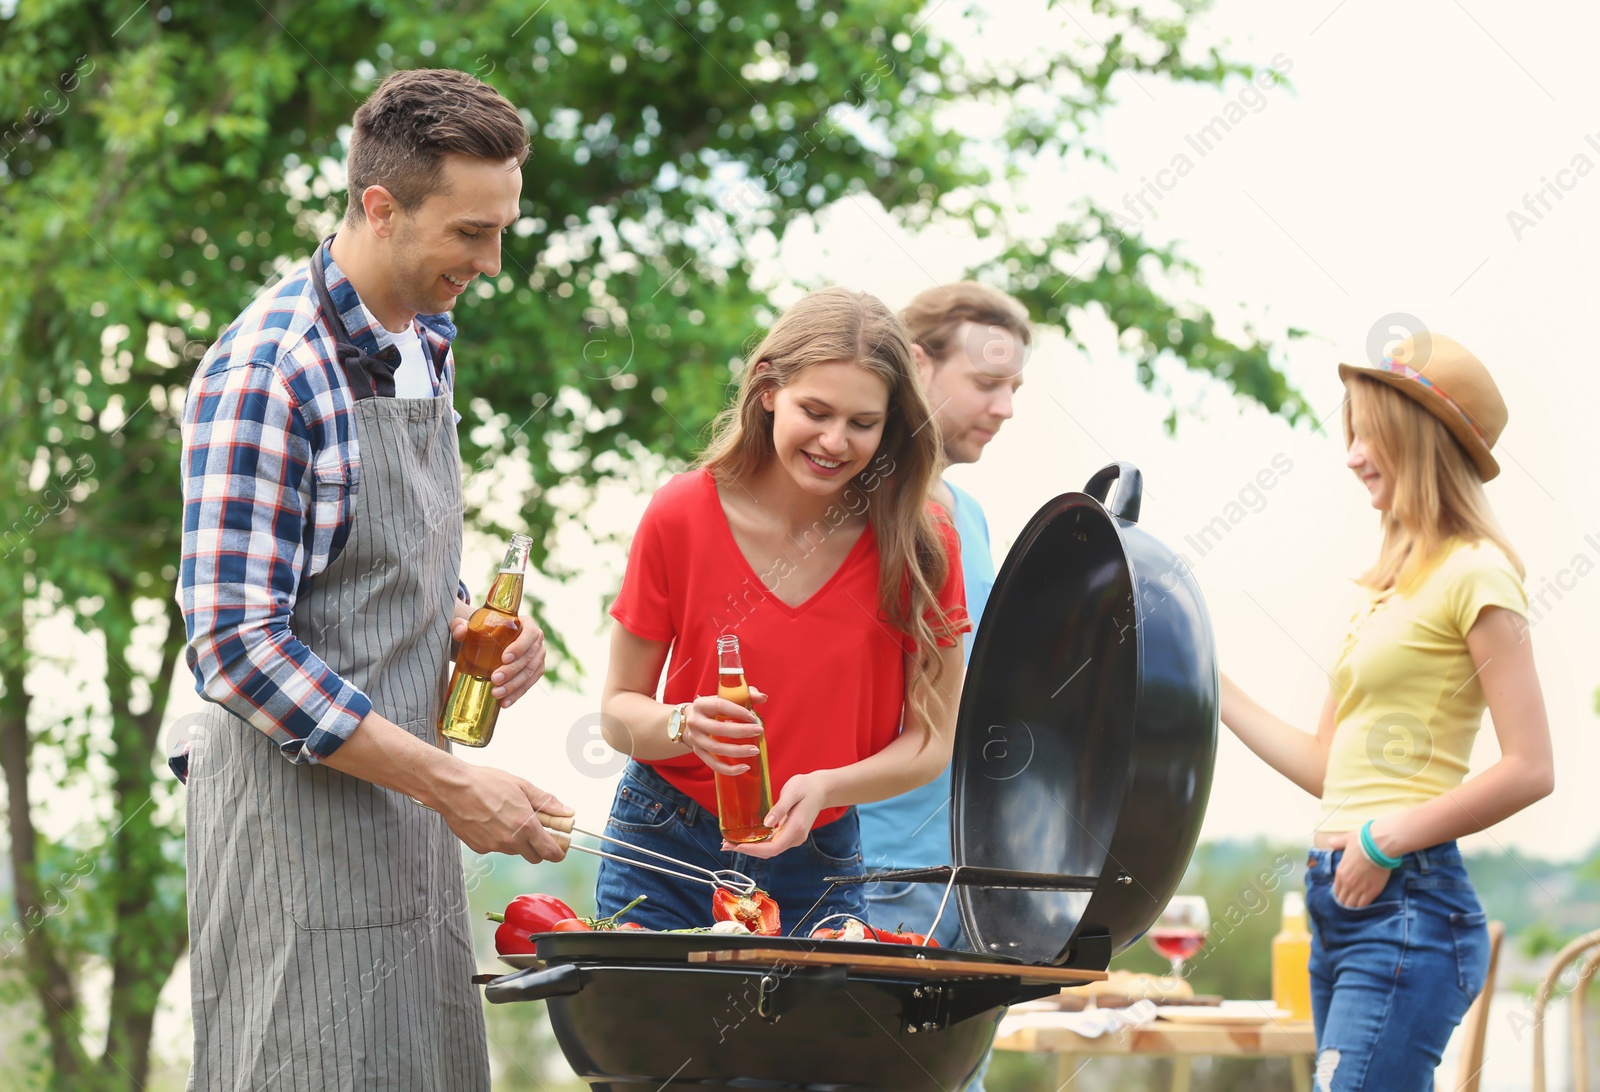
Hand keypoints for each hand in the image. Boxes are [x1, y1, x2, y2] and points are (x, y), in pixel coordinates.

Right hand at [434, 763, 570, 865]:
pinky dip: (499, 838)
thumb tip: (566, 811)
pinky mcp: (479, 848)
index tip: (561, 846)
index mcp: (525, 825)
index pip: (550, 852)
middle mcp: (511, 841)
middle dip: (539, 847)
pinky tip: (491, 820)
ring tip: (508, 817)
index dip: (559, 852)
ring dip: (518, 841)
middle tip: (536, 830)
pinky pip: (496, 848)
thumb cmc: (485, 783)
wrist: (452, 788)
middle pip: (534, 857)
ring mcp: (494, 847)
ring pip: (514, 851)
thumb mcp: (522, 786)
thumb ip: (546, 802)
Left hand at [449, 609, 546, 707]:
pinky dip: (517, 694)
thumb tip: (461, 632)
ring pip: (530, 673)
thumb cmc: (478, 630)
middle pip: (529, 656)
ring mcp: (537, 656)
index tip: (504, 658)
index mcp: (525, 623)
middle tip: (495, 679)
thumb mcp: (467, 625)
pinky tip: (504, 702)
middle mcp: (536, 639)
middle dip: (512, 670)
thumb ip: (459, 625)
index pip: (529, 633)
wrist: (483, 642)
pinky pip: (529, 684)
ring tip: (496, 693)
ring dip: (514, 685)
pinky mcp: (534, 671)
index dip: (520, 646)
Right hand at [681, 687, 767, 775]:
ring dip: (737, 751)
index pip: (719, 706)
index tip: (752, 717)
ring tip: (755, 750)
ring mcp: (695, 739)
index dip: (737, 711)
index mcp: (701, 704)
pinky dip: (729, 769)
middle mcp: (695, 722)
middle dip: (741, 731)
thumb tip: (763, 698)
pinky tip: (744, 767)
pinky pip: (713, 764)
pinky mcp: (698, 752)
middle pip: (718, 729)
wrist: (693, 720)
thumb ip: (746, 695)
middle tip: (759, 730)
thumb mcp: (726, 698)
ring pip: (716, 748)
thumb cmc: (715, 708)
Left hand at [725, 771, 829, 858]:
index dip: (754, 850)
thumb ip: (780, 808)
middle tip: (725, 845)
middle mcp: (795, 837)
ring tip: (730, 843)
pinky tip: (745, 839)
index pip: (774, 847)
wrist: (821, 789)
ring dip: (750, 848)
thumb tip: (767, 823)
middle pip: (769, 852)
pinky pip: (772, 844)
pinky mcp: (790, 834)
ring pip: (770, 850)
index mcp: (796, 828)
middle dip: (747, 851)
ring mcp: (793, 838)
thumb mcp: (792, 792)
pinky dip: (758, 844)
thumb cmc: (806, 787)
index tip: (737, 846)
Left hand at [1326, 831, 1390, 907]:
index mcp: (1340, 872)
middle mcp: (1347, 882)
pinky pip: (1363, 905)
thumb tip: (1330, 841)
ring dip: (1352, 907)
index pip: (1336, 890)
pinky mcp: (1371, 892)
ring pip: (1351, 905)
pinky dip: (1362, 908)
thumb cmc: (1363, 841)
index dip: (1339, 895)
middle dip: (1344, 903)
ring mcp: (1358, 888)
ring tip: (1355, 909)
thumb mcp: (1346, 840)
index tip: (1343, 896)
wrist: (1379, 846)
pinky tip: (1363, 909)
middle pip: (1342, 900)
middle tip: (1349, 904)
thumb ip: (1338, 842)